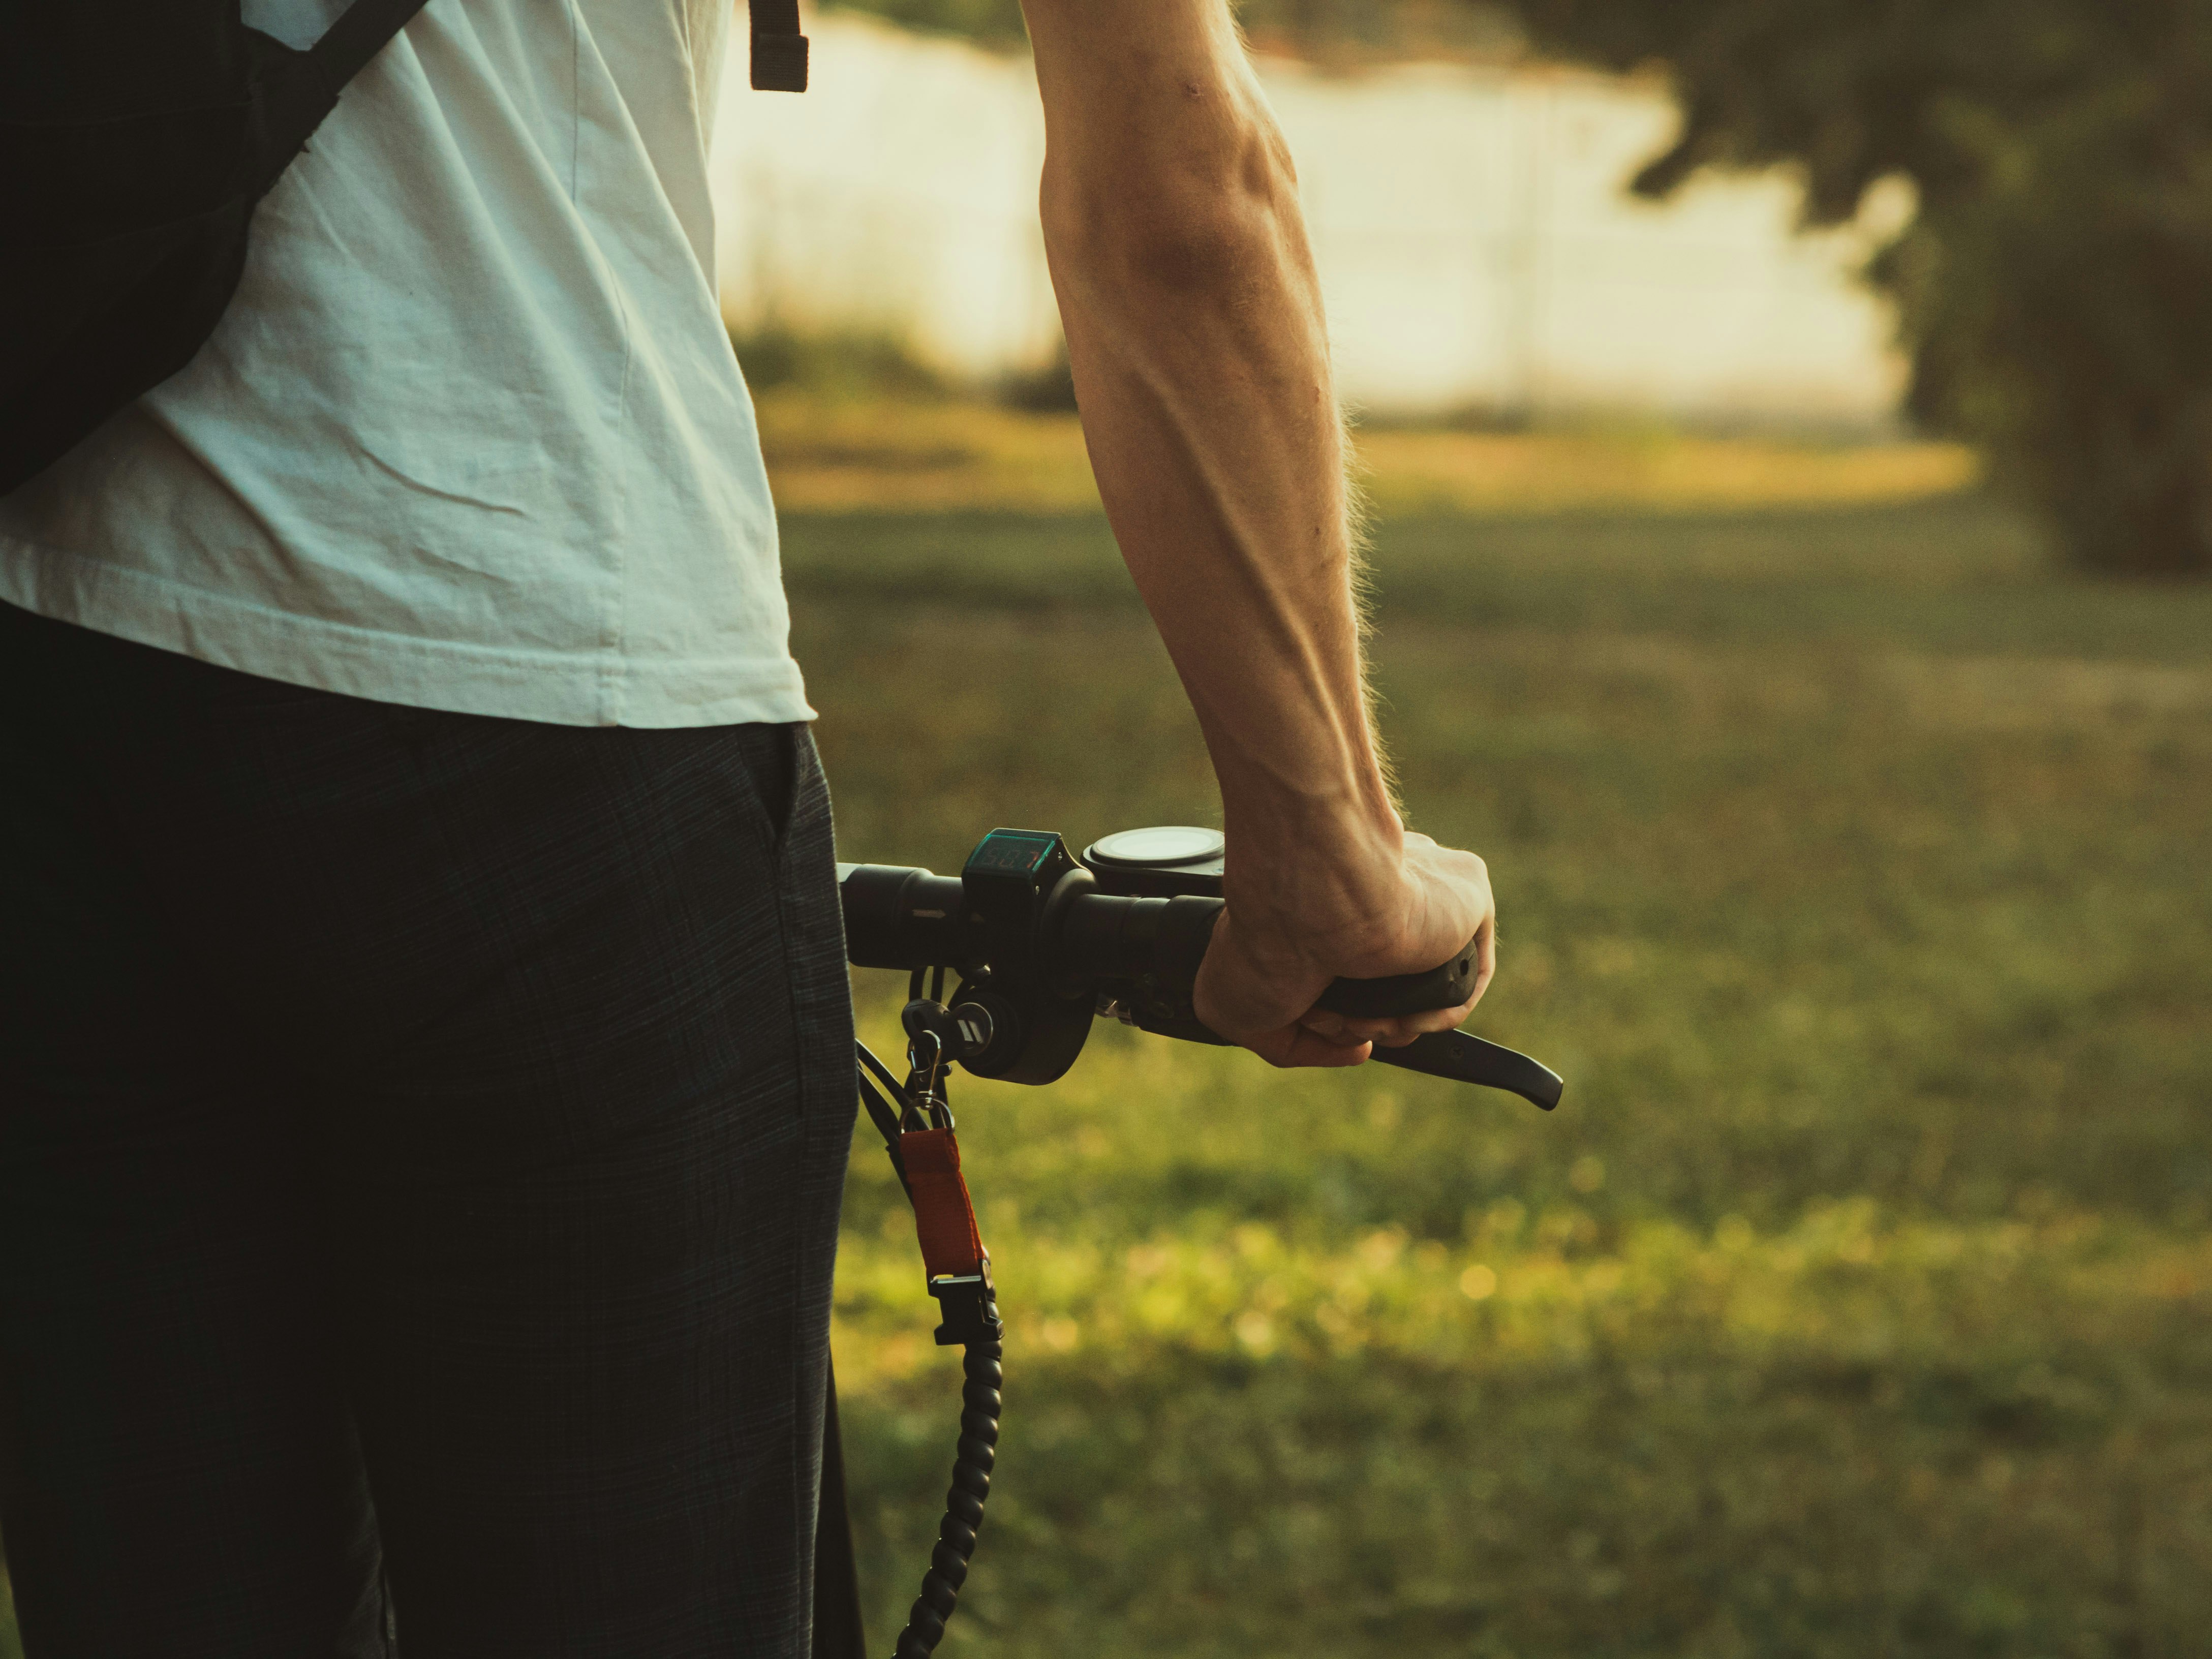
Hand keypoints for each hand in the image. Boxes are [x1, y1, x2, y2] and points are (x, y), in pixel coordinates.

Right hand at [1192, 828, 1496, 1067]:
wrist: (1303, 902)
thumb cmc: (1261, 941)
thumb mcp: (1237, 1012)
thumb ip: (1293, 1041)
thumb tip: (1360, 1049)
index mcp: (1330, 898)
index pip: (1358, 964)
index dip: (1336, 1011)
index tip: (1311, 1016)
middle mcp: (1380, 887)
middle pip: (1393, 984)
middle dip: (1362, 1019)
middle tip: (1332, 1017)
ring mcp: (1424, 892)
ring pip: (1428, 985)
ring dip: (1394, 1022)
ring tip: (1360, 1016)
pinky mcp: (1465, 895)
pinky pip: (1466, 978)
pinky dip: (1436, 1014)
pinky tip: (1403, 1016)